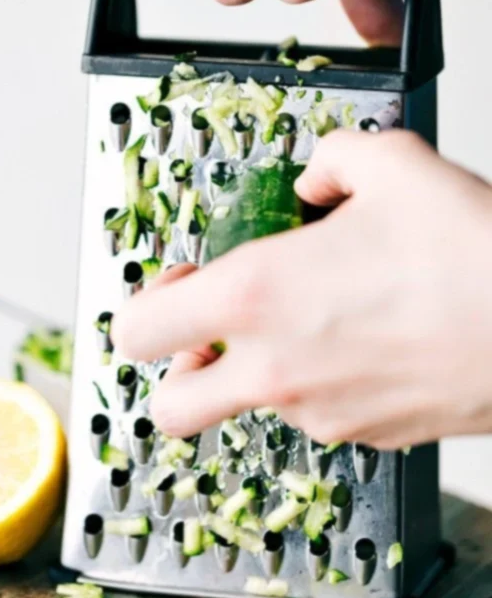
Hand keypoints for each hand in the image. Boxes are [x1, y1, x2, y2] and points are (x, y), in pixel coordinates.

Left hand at [112, 131, 491, 450]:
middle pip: (170, 406)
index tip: (181, 281)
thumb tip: (315, 179)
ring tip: (319, 316)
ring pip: (249, 406)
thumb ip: (329, 161)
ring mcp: (317, 413)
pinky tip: (362, 341)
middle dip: (177, 370)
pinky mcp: (361, 436)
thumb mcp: (391, 163)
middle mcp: (275, 369)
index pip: (138, 329)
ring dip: (261, 365)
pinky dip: (318, 382)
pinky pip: (313, 413)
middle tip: (211, 331)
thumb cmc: (473, 254)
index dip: (147, 304)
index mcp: (257, 296)